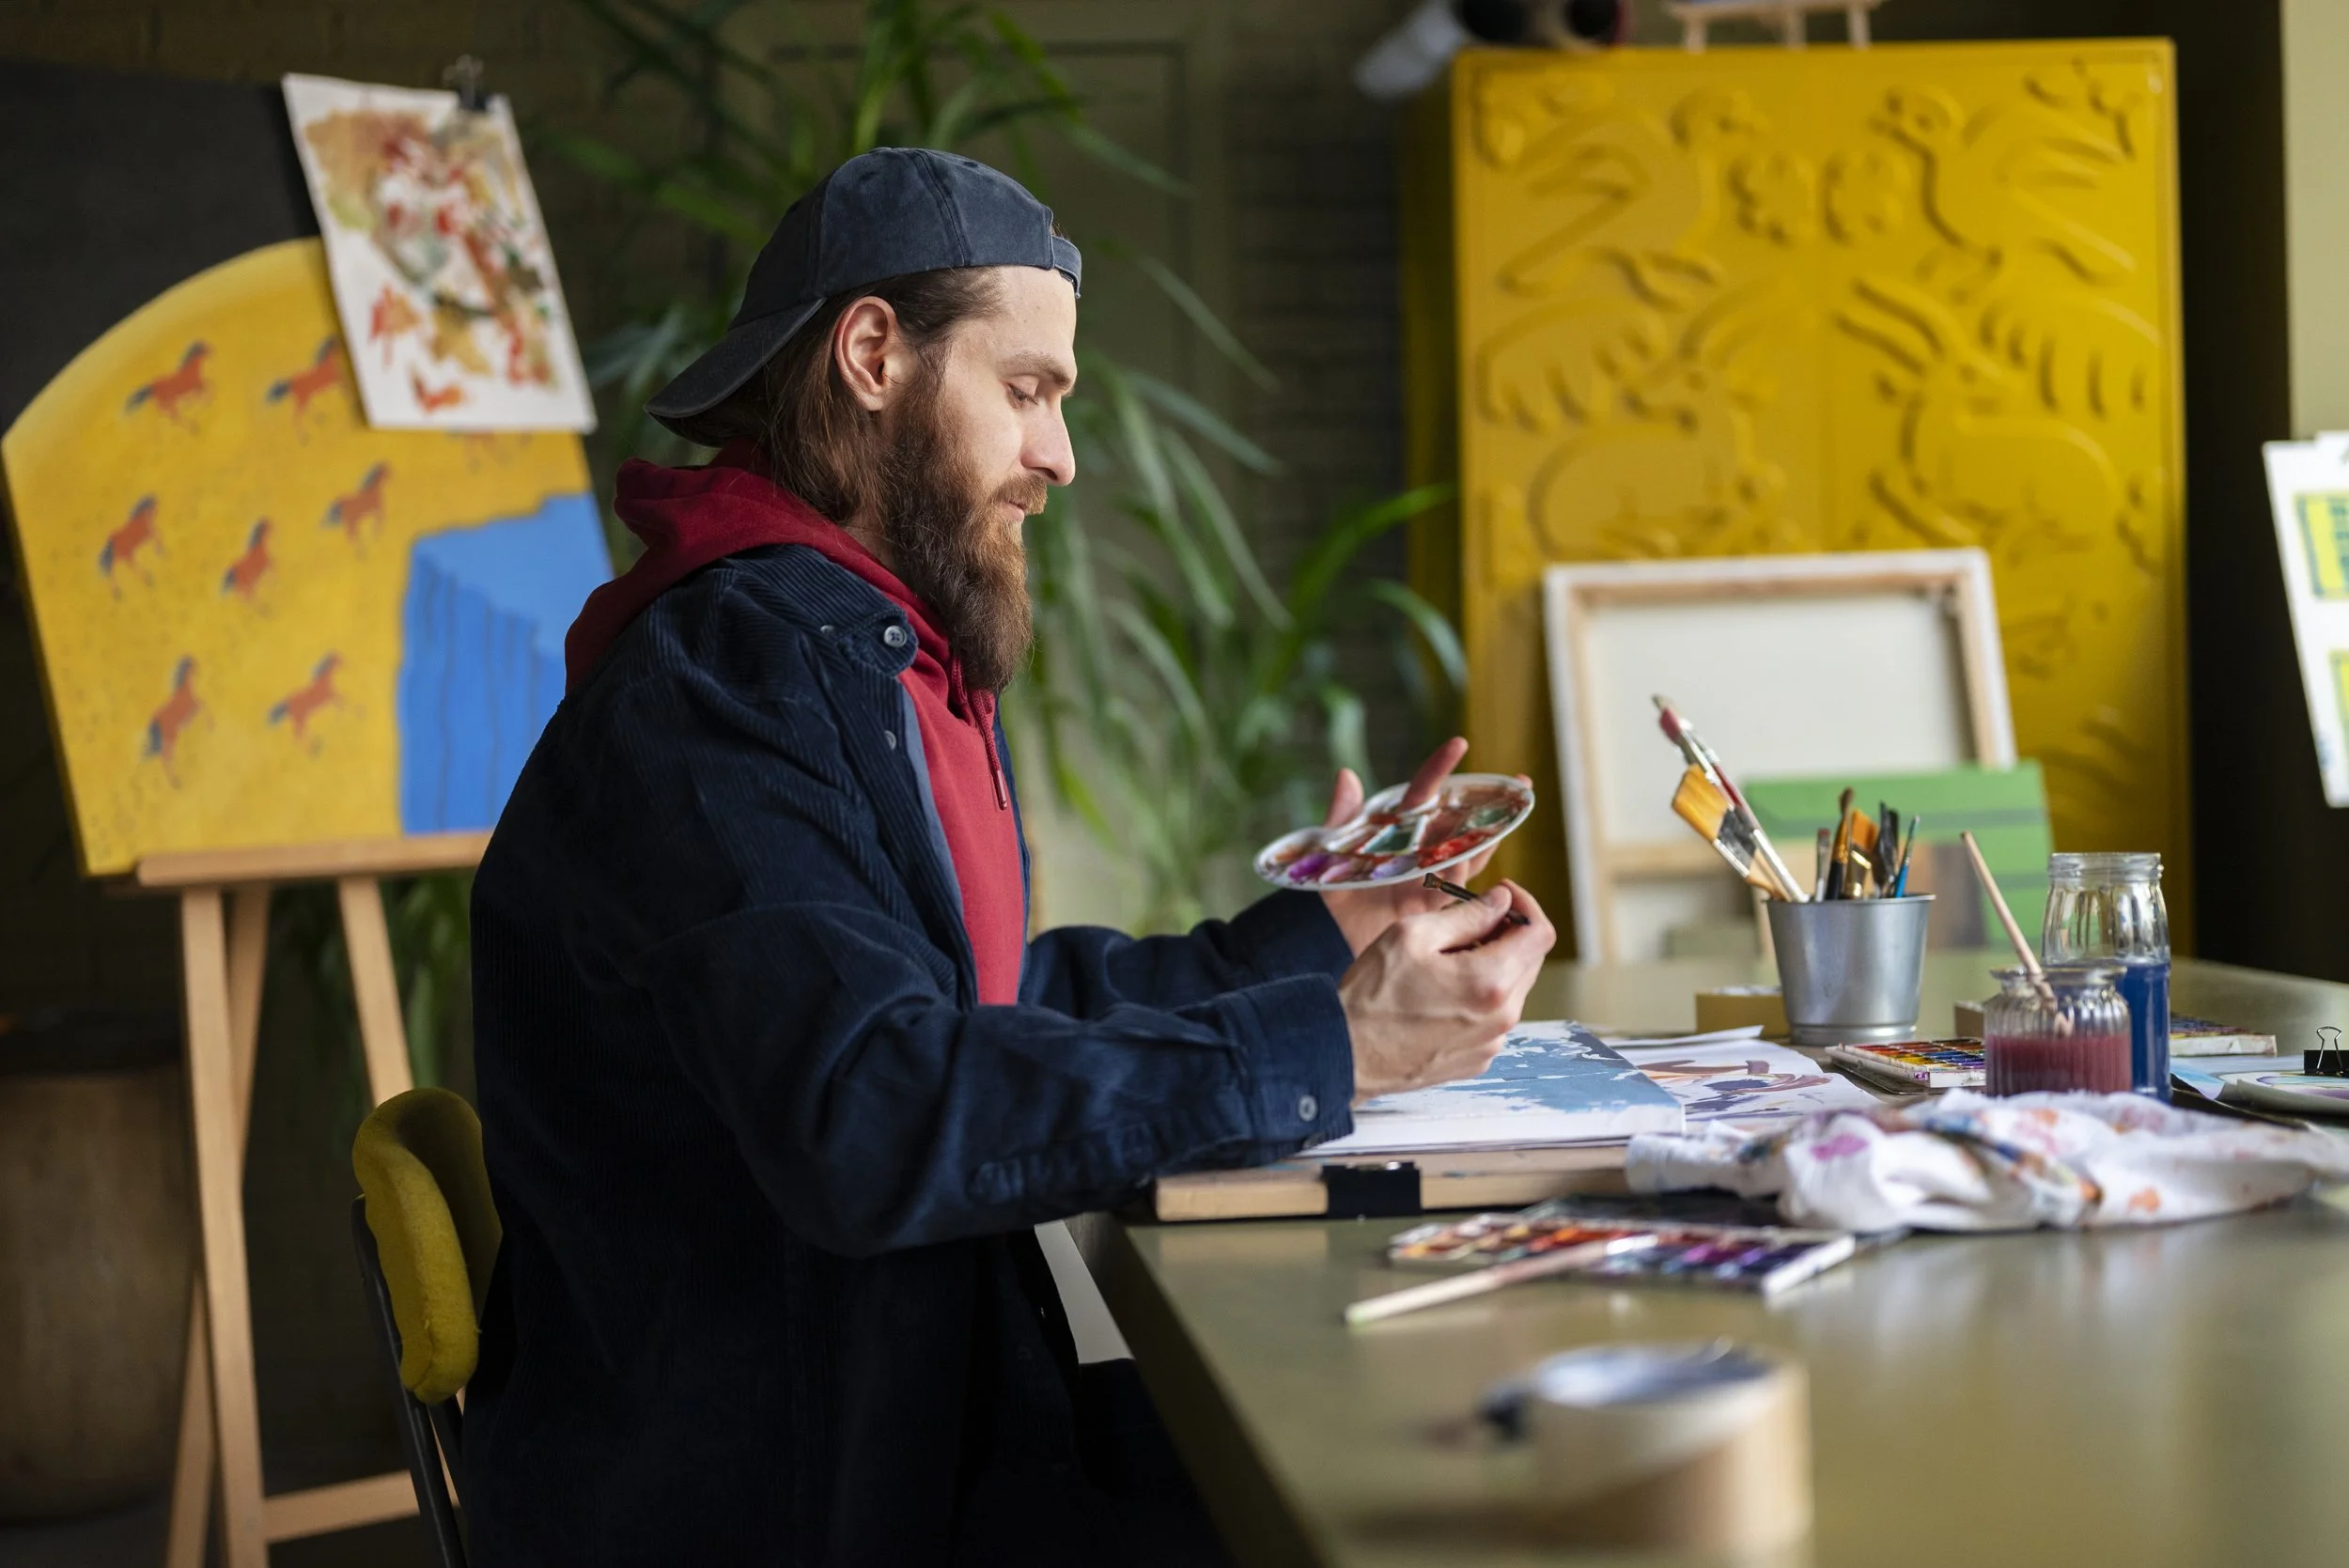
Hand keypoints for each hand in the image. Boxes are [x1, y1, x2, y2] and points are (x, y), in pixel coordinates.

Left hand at [1319, 737, 1517, 955]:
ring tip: (1515, 812)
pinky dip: (1480, 879)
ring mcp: (1440, 882)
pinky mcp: (1445, 911)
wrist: (1350, 956)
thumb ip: (1339, 822)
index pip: (1423, 795)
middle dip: (1489, 800)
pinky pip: (1468, 892)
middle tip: (1519, 782)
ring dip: (1495, 833)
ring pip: (1474, 851)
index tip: (1458, 744)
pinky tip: (1487, 865)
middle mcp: (1427, 854)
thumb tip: (1347, 775)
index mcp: (1401, 837)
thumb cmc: (1345, 907)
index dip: (1439, 769)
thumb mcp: (1333, 864)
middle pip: (1462, 821)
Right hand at [1338, 881, 1555, 1103]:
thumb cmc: (1372, 995)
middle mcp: (1502, 1017)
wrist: (1347, 1054)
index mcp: (1491, 981)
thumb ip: (1467, 915)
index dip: (1525, 904)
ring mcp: (1492, 1042)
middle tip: (1467, 922)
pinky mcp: (1478, 1059)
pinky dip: (1480, 996)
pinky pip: (1494, 1016)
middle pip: (1530, 960)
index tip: (1501, 895)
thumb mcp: (1413, 935)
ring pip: (1513, 989)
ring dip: (1493, 965)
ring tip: (1447, 960)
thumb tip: (1501, 902)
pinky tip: (1442, 992)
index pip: (1540, 933)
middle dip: (1508, 933)